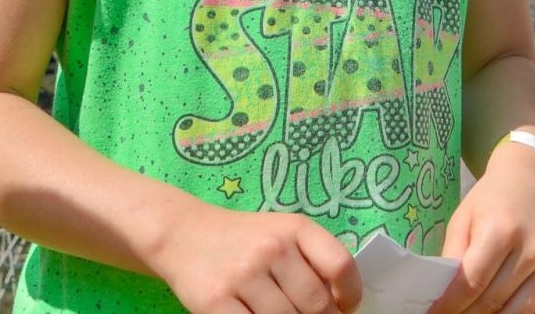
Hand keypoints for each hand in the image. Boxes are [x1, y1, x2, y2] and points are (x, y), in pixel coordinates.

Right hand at [151, 203, 360, 313]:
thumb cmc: (242, 238)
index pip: (340, 265)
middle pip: (315, 303)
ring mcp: (243, 275)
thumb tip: (340, 302)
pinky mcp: (215, 302)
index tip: (346, 307)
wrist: (184, 234)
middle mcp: (271, 248)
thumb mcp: (281, 233)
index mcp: (295, 228)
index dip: (351, 294)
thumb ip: (311, 259)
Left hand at [430, 144, 534, 313]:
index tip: (434, 313)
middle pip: (493, 301)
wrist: (530, 181)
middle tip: (452, 313)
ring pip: (519, 313)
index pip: (472, 282)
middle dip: (467, 313)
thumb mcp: (463, 219)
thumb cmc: (491, 200)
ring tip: (475, 312)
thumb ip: (452, 257)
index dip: (449, 305)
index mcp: (502, 229)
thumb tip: (441, 296)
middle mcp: (532, 249)